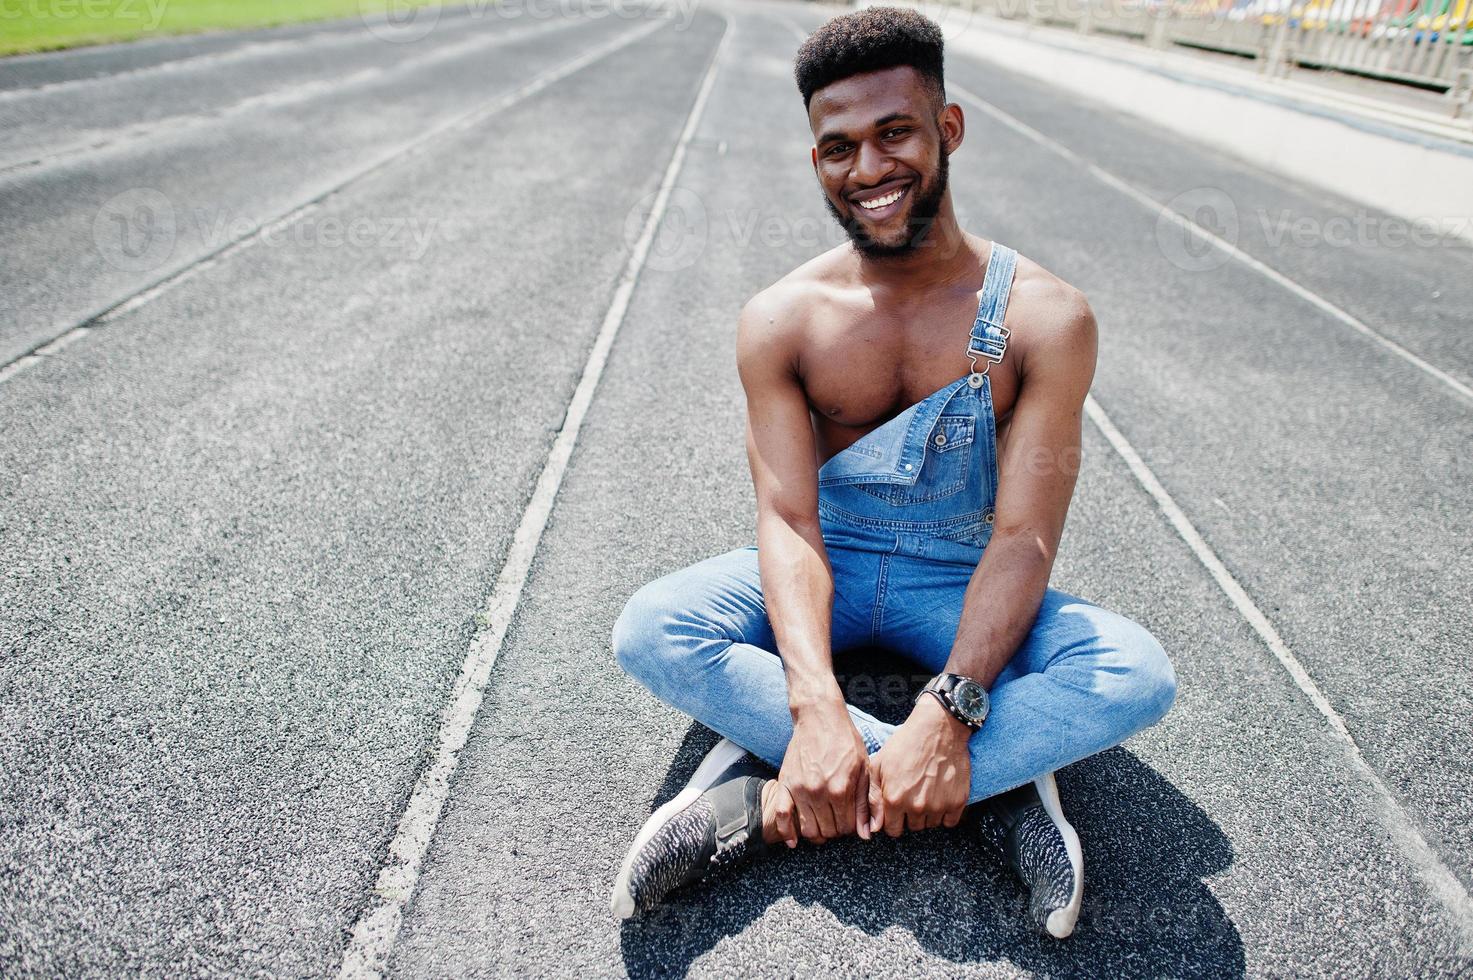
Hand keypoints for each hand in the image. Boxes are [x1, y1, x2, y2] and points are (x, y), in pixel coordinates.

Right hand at [773, 702, 872, 845]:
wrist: (820, 717)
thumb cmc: (846, 741)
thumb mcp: (864, 769)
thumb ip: (867, 803)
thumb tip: (867, 833)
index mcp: (841, 790)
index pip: (846, 828)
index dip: (850, 828)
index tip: (850, 820)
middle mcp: (820, 792)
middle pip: (827, 831)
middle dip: (835, 830)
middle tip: (837, 819)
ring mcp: (800, 789)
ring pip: (807, 829)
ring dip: (816, 832)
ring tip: (822, 822)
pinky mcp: (785, 783)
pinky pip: (782, 815)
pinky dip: (786, 831)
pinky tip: (792, 841)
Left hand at [867, 693, 971, 836]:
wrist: (938, 728)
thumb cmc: (905, 744)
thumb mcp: (879, 765)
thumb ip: (873, 798)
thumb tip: (872, 828)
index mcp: (894, 799)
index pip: (892, 829)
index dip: (893, 819)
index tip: (897, 807)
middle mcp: (916, 807)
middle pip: (912, 827)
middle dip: (910, 815)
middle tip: (913, 794)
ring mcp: (939, 806)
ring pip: (930, 825)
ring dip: (928, 814)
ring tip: (927, 790)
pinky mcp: (958, 801)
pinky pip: (950, 822)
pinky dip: (946, 812)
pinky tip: (941, 794)